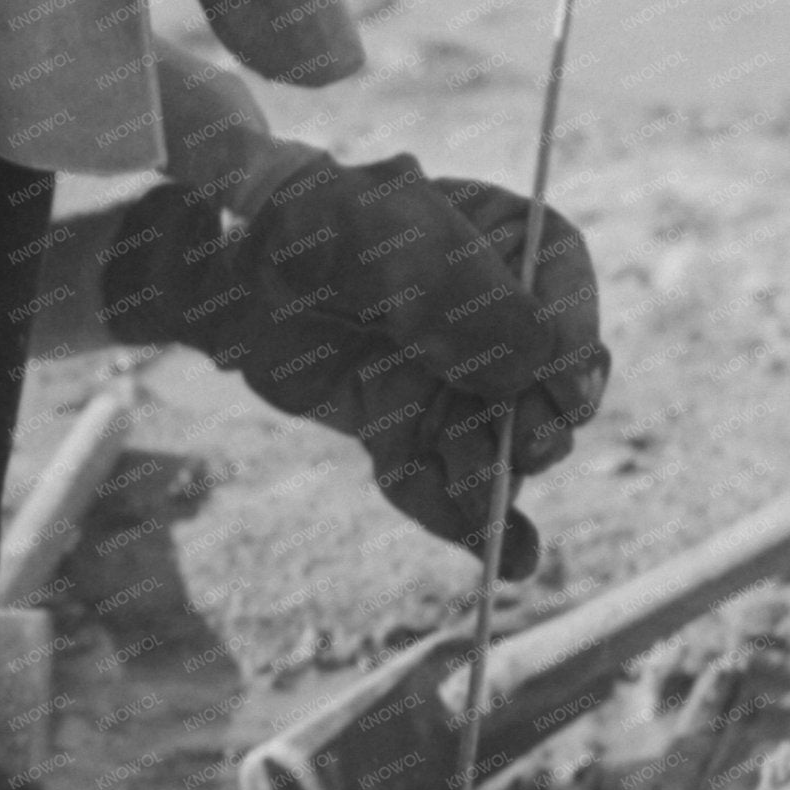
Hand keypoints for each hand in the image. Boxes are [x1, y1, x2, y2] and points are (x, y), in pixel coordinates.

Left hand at [101, 149, 606, 577]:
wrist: (216, 279)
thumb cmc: (301, 229)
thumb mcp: (379, 237)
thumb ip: (458, 292)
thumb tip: (536, 366)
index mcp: (499, 235)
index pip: (564, 283)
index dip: (573, 338)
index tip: (564, 384)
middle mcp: (487, 312)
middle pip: (547, 377)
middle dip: (543, 420)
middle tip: (526, 445)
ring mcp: (447, 374)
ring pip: (496, 440)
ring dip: (496, 477)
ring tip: (481, 501)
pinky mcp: (401, 426)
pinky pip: (440, 480)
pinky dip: (467, 521)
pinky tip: (506, 560)